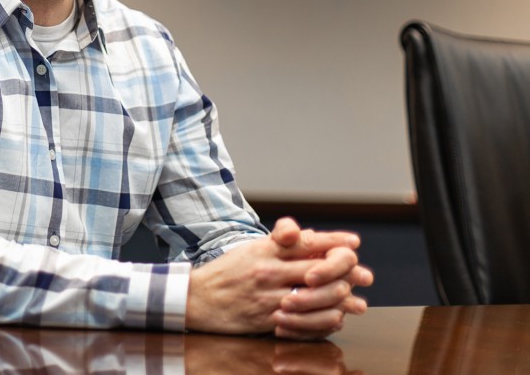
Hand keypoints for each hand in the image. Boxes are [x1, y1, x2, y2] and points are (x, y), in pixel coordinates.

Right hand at [184, 218, 372, 339]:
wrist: (198, 298)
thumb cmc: (227, 271)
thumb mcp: (251, 248)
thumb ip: (280, 243)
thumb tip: (311, 238)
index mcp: (265, 250)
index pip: (306, 242)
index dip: (334, 242)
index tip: (354, 243)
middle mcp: (269, 271)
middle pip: (319, 269)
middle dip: (347, 272)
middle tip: (364, 275)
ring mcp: (269, 297)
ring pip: (317, 297)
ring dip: (341, 299)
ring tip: (354, 300)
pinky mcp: (268, 320)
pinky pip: (305, 322)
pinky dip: (325, 321)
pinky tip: (334, 318)